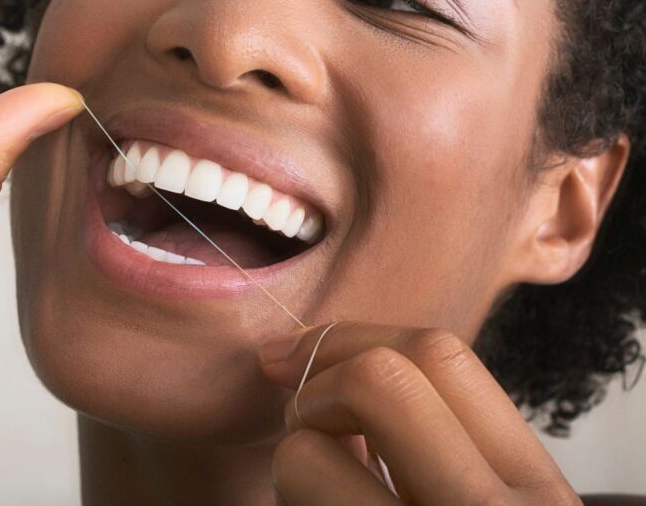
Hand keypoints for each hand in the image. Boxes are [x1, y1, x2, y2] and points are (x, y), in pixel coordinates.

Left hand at [258, 321, 582, 504]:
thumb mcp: (493, 502)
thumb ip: (449, 444)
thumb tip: (340, 371)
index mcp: (535, 486)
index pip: (442, 354)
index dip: (352, 335)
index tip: (299, 350)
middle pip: (378, 378)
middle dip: (315, 382)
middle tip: (297, 417)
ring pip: (304, 451)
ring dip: (291, 460)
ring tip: (320, 490)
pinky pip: (291, 499)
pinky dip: (289, 496)